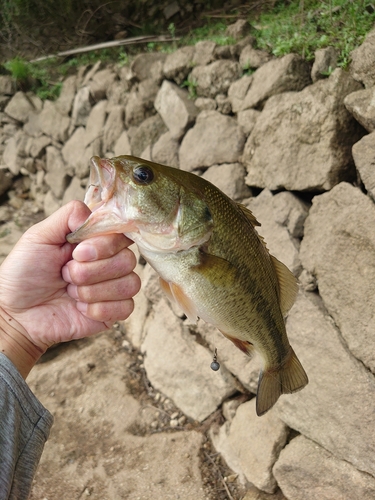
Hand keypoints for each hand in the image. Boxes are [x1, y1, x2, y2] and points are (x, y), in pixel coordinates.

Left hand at [0, 200, 139, 377]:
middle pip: (128, 260)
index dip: (104, 245)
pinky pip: (127, 307)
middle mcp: (108, 263)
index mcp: (95, 242)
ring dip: (94, 291)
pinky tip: (79, 309)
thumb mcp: (40, 236)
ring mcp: (113, 288)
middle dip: (92, 271)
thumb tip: (96, 214)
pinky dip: (100, 309)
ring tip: (71, 292)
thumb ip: (69, 216)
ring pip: (130, 284)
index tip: (77, 253)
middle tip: (66, 275)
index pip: (122, 235)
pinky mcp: (114, 313)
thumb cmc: (25, 274)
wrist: (16, 313)